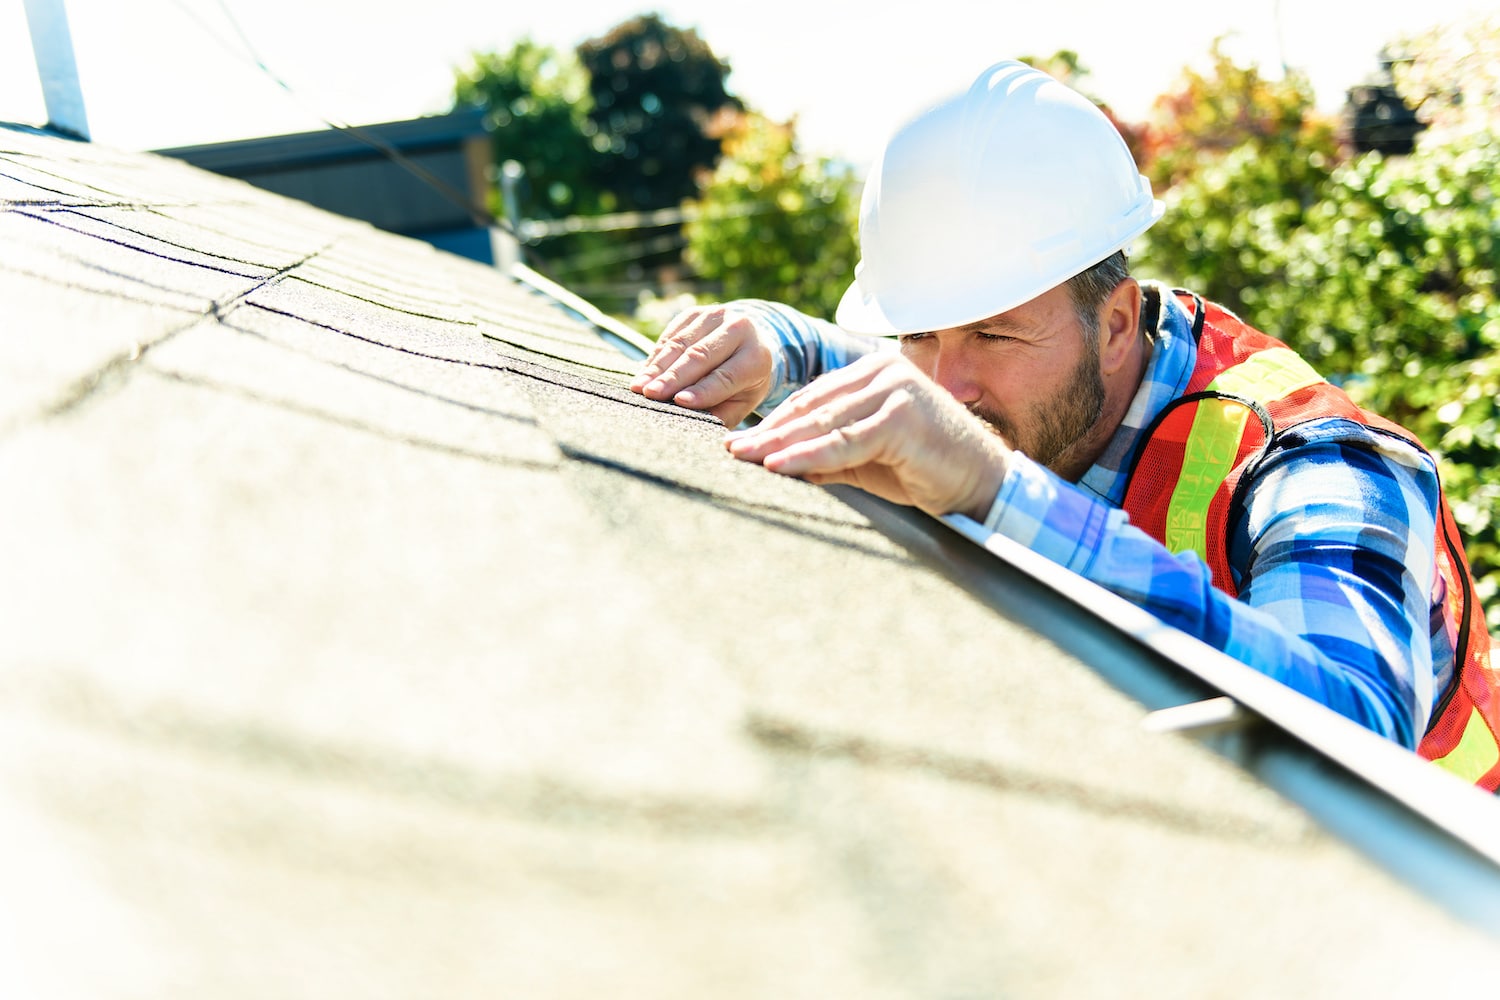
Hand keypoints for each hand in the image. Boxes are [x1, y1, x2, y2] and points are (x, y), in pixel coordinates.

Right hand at [630, 304, 775, 426]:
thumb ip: (722, 412)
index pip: (726, 376)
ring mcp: (715, 316)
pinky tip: (644, 373)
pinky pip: (671, 335)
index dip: (702, 390)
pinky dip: (656, 355)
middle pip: (700, 356)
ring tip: (639, 386)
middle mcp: (739, 329)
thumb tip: (696, 422)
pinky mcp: (695, 312)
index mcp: (756, 357)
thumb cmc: (744, 383)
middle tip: (651, 394)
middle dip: (673, 377)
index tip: (679, 402)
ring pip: (681, 343)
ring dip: (658, 366)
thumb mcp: (742, 401)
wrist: (749, 343)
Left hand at [725, 352, 1010, 521]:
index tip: (742, 442)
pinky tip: (780, 465)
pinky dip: (810, 455)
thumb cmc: (926, 470)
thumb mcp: (866, 459)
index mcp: (874, 373)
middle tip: (732, 450)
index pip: (813, 397)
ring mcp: (895, 391)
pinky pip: (845, 442)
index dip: (775, 421)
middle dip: (769, 431)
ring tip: (746, 458)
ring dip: (781, 443)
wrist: (981, 483)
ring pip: (824, 422)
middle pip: (813, 406)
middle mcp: (883, 372)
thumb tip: (778, 462)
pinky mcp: (902, 418)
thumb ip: (827, 454)